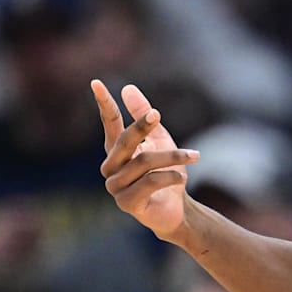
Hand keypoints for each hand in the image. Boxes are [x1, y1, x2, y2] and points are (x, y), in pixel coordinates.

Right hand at [93, 79, 199, 238]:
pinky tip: (183, 177)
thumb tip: (128, 88)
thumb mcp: (160, 139)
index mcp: (117, 150)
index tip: (96, 82)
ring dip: (173, 157)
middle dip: (141, 126)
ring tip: (194, 156)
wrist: (176, 208)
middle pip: (124, 141)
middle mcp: (111, 167)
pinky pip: (150, 182)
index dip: (104, 103)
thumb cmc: (165, 171)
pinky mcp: (127, 203)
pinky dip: (170, 176)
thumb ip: (144, 115)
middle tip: (157, 114)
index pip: (109, 123)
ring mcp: (116, 187)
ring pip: (144, 161)